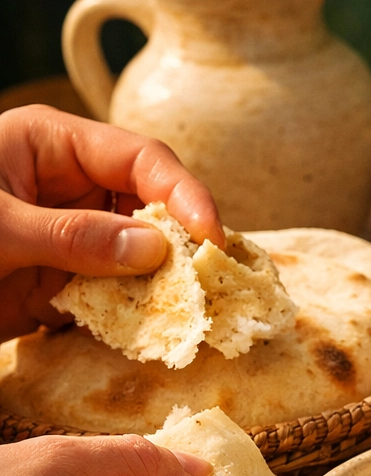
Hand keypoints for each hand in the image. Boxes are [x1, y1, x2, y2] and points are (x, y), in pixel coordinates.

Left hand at [0, 105, 223, 342]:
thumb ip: (72, 236)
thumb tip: (155, 249)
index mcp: (52, 146)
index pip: (140, 158)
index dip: (184, 192)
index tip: (211, 236)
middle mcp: (72, 188)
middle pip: (153, 205)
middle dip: (183, 241)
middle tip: (213, 280)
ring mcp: (73, 238)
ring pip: (143, 255)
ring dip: (166, 283)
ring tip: (192, 309)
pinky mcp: (65, 284)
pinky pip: (118, 295)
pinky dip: (138, 314)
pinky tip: (153, 329)